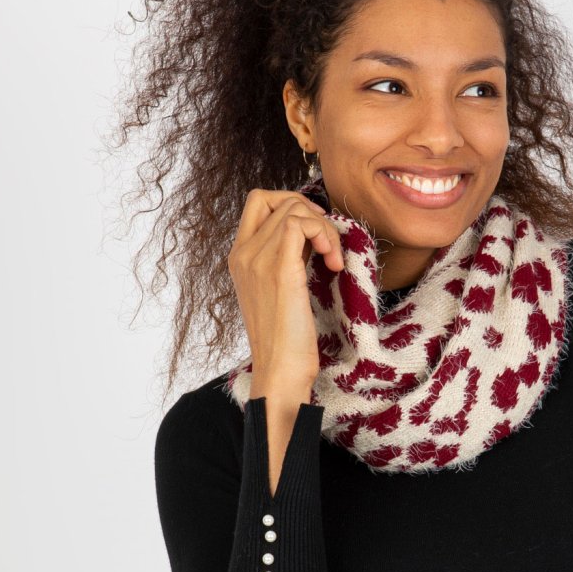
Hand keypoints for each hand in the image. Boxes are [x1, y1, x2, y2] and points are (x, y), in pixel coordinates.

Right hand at [227, 186, 344, 380]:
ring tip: (333, 260)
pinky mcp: (279, 271)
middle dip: (311, 212)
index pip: (258, 202)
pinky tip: (333, 263)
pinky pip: (299, 224)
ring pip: (292, 210)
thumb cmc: (286, 340)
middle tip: (328, 243)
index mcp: (239, 258)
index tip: (315, 232)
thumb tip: (310, 236)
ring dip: (324, 228)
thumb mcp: (280, 292)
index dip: (292, 204)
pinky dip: (324, 234)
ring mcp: (257, 260)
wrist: (280, 371)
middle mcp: (243, 254)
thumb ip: (285, 260)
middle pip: (276, 199)